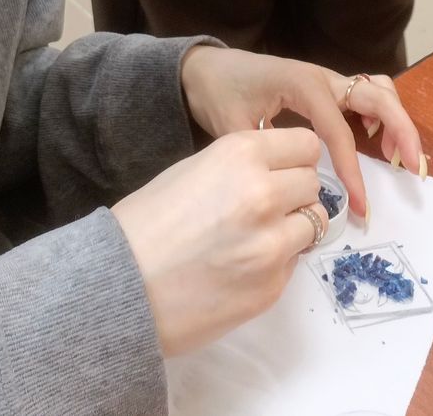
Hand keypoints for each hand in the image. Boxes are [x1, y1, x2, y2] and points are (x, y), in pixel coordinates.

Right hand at [113, 128, 322, 356]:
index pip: (307, 145)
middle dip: (295, 193)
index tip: (284, 171)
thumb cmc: (146, 225)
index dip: (295, 159)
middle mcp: (264, 193)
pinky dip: (277, 262)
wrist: (119, 287)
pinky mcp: (272, 285)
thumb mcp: (194, 170)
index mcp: (241, 155)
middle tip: (266, 208)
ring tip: (256, 238)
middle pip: (313, 183)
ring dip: (293, 228)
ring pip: (314, 223)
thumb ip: (242, 166)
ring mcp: (272, 243)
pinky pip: (294, 262)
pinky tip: (242, 266)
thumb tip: (280, 172)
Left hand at [178, 47, 423, 220]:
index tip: (361, 205)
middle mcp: (321, 78)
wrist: (205, 69)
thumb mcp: (234, 128)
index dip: (353, 171)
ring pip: (377, 89)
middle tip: (412, 168)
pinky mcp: (324, 87)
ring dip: (395, 119)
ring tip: (398, 157)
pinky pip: (363, 94)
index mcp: (303, 85)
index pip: (339, 133)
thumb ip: (265, 155)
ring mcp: (326, 79)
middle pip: (377, 96)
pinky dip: (380, 113)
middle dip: (401, 130)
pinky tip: (376, 140)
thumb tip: (294, 189)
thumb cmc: (219, 94)